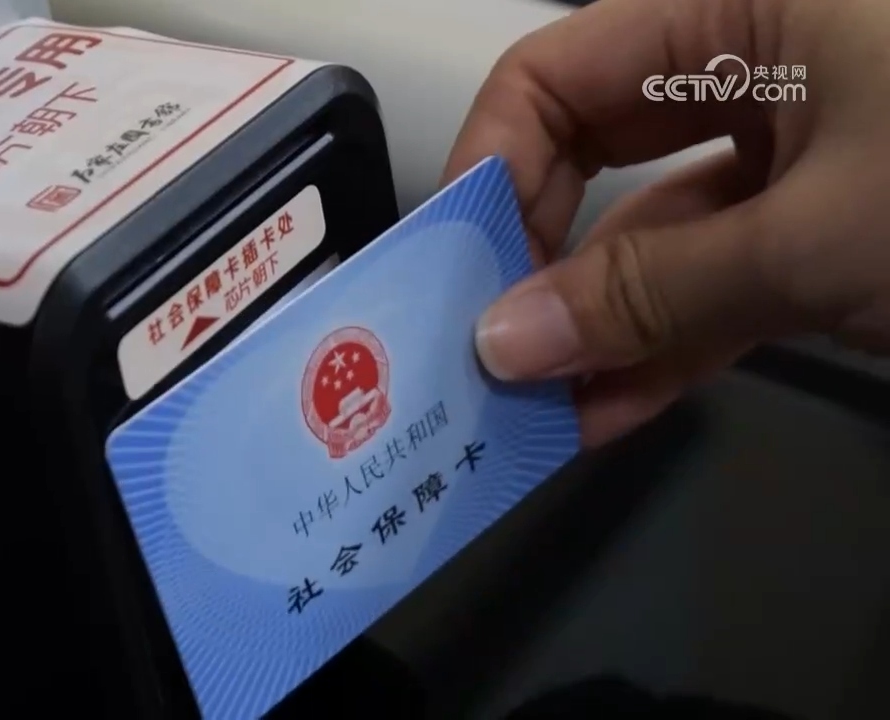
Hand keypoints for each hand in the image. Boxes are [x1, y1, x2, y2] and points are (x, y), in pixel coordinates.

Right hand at [445, 0, 889, 446]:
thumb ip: (653, 290)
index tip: (461, 277)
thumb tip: (506, 342)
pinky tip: (609, 410)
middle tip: (490, 346)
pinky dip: (667, 345)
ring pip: (655, 234)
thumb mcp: (817, 237)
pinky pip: (720, 283)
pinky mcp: (826, 232)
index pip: (553, 74)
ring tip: (535, 407)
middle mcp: (752, 68)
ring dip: (597, 327)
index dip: (491, 172)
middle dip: (538, 260)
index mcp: (742, 12)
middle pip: (591, 154)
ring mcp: (794, 153)